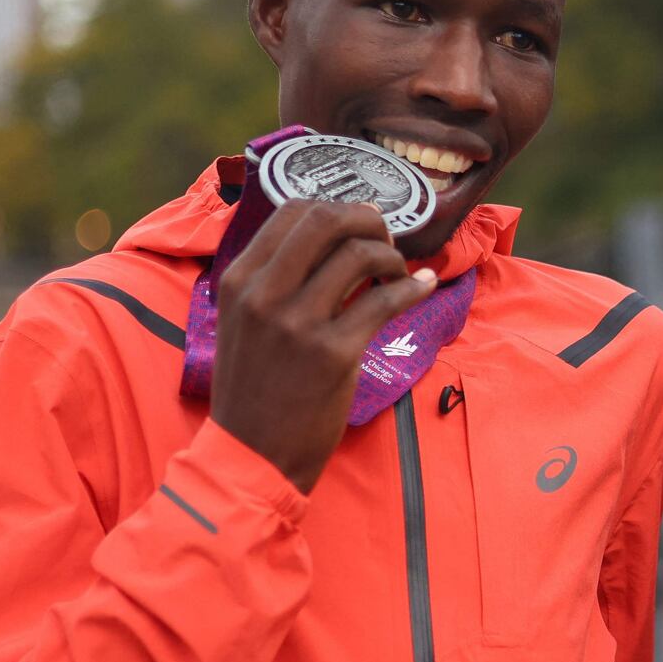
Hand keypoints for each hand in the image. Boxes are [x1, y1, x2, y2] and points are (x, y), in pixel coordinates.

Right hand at [210, 200, 433, 493]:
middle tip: (386, 241)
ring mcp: (298, 322)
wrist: (253, 454)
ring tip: (398, 275)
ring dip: (392, 258)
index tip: (361, 225)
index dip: (338, 208)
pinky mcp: (334, 353)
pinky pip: (385, 301)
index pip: (292, 211)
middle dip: (368, 221)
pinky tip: (423, 288)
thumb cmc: (254, 388)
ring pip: (359, 255)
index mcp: (239, 280)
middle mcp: (264, 293)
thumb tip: (330, 236)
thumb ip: (272, 279)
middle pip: (327, 220)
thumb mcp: (242, 323)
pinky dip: (413, 288)